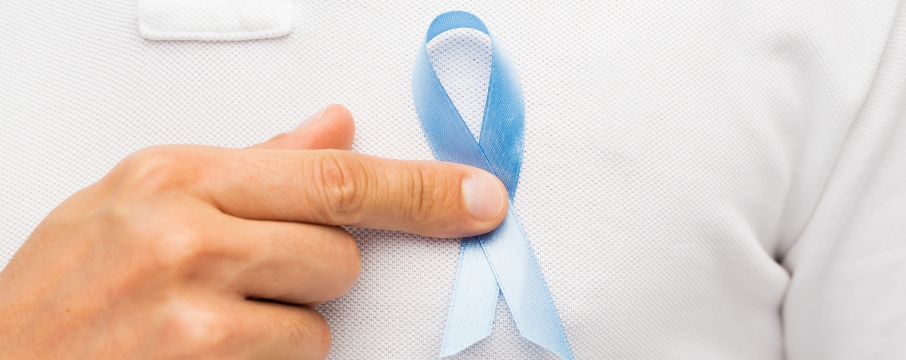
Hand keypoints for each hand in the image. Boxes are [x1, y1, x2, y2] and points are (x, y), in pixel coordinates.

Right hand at [0, 105, 507, 358]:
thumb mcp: (138, 203)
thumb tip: (334, 125)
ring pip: (320, 318)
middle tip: (245, 282)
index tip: (479, 197)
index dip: (419, 189)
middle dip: (314, 274)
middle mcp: (185, 231)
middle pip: (338, 251)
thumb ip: (250, 164)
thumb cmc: (63, 291)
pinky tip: (202, 357)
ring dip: (285, 327)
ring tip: (207, 325)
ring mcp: (191, 306)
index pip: (332, 175)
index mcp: (175, 175)